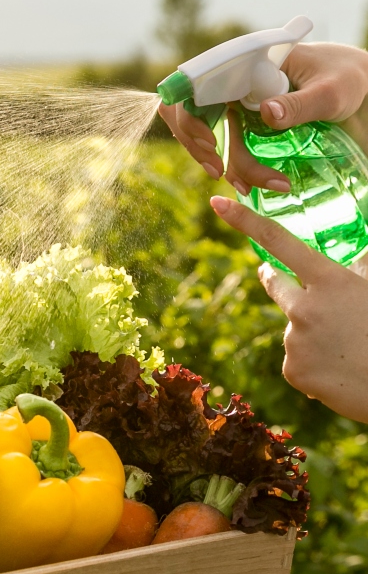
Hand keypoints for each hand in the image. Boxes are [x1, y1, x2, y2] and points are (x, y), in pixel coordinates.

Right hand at [160, 43, 367, 193]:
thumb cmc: (347, 79)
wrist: (357, 86)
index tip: (210, 143)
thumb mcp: (329, 92)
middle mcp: (234, 81)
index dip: (192, 116)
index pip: (197, 86)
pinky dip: (225, 164)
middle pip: (192, 113)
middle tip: (220, 172)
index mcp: (248, 63)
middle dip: (198, 145)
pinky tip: (243, 181)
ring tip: (243, 185)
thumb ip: (299, 103)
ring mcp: (235, 101)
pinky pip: (219, 142)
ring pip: (201, 132)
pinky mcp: (242, 119)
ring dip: (210, 160)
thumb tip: (265, 112)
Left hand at [210, 195, 367, 421]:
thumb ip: (359, 267)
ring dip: (313, 333)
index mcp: (331, 282)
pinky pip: (297, 359)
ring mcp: (294, 341)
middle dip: (275, 278)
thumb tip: (355, 255)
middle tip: (273, 274)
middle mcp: (304, 308)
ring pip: (295, 328)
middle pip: (276, 284)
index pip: (280, 241)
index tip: (219, 202)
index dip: (246, 220)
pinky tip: (339, 369)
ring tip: (348, 347)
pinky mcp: (292, 371)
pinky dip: (314, 362)